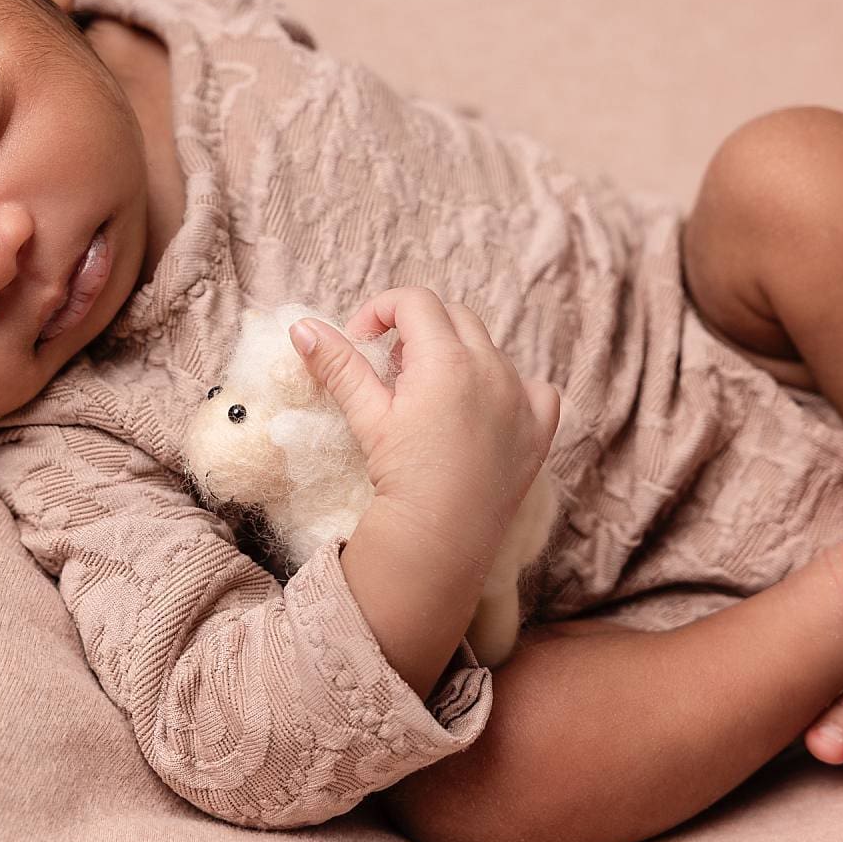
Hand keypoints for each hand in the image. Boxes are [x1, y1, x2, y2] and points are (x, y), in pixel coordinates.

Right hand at [292, 290, 559, 561]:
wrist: (439, 540)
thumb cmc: (400, 478)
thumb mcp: (367, 415)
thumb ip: (338, 365)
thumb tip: (302, 327)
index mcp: (446, 358)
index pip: (414, 301)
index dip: (381, 311)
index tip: (363, 341)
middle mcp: (491, 368)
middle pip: (454, 317)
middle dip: (420, 332)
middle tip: (394, 371)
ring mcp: (521, 397)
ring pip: (491, 349)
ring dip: (461, 358)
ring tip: (433, 398)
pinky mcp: (539, 428)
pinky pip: (535, 389)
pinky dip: (512, 390)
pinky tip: (487, 412)